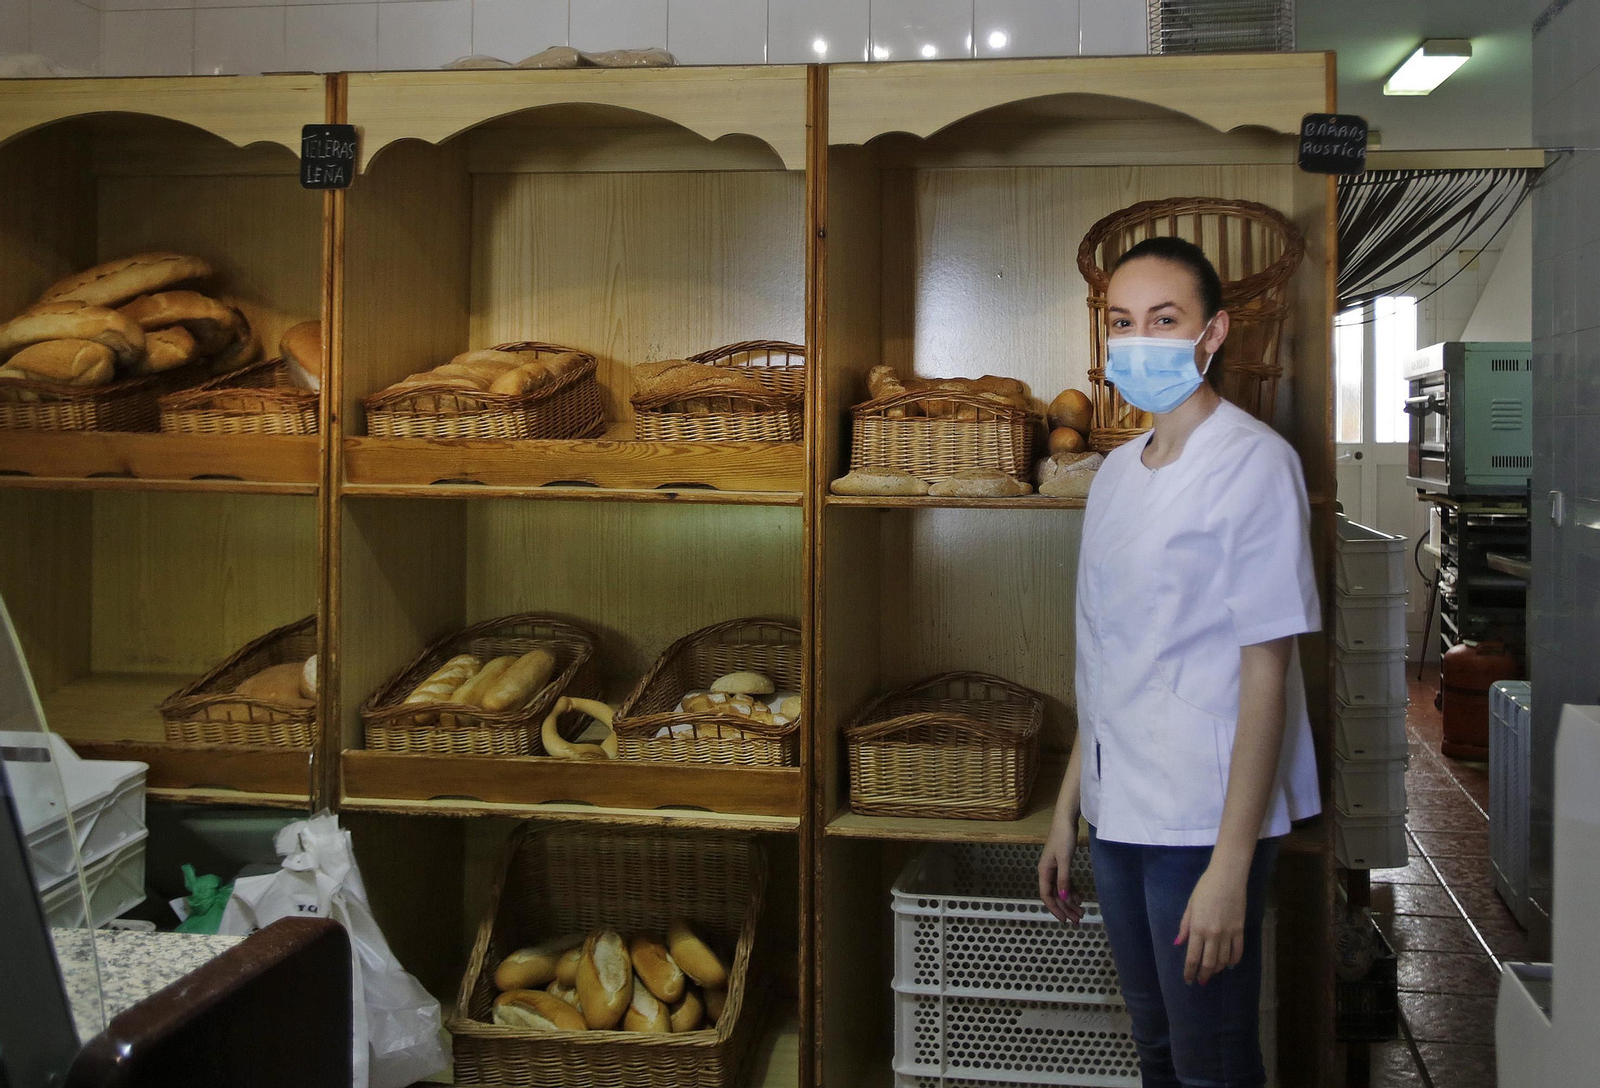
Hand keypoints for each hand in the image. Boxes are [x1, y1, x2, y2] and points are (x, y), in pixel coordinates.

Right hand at [1037, 812, 1083, 924]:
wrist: (1066, 820)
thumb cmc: (1063, 837)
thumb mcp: (1064, 860)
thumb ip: (1063, 879)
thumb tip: (1063, 898)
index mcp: (1044, 871)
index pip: (1046, 895)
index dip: (1055, 909)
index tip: (1064, 920)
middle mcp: (1047, 872)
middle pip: (1055, 895)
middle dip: (1066, 908)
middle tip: (1078, 920)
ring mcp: (1055, 869)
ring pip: (1061, 890)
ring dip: (1070, 901)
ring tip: (1081, 912)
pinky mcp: (1062, 865)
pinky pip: (1066, 882)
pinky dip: (1072, 891)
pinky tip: (1080, 897)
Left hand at [1175, 863, 1246, 984]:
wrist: (1227, 877)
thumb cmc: (1205, 888)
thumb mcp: (1190, 906)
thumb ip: (1185, 927)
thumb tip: (1178, 944)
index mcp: (1197, 929)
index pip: (1192, 957)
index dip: (1189, 972)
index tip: (1188, 980)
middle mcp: (1212, 935)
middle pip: (1209, 963)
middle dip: (1203, 975)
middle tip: (1200, 982)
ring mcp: (1228, 933)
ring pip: (1224, 960)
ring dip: (1218, 969)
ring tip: (1213, 973)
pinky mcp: (1240, 930)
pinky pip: (1238, 951)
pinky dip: (1234, 961)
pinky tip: (1230, 965)